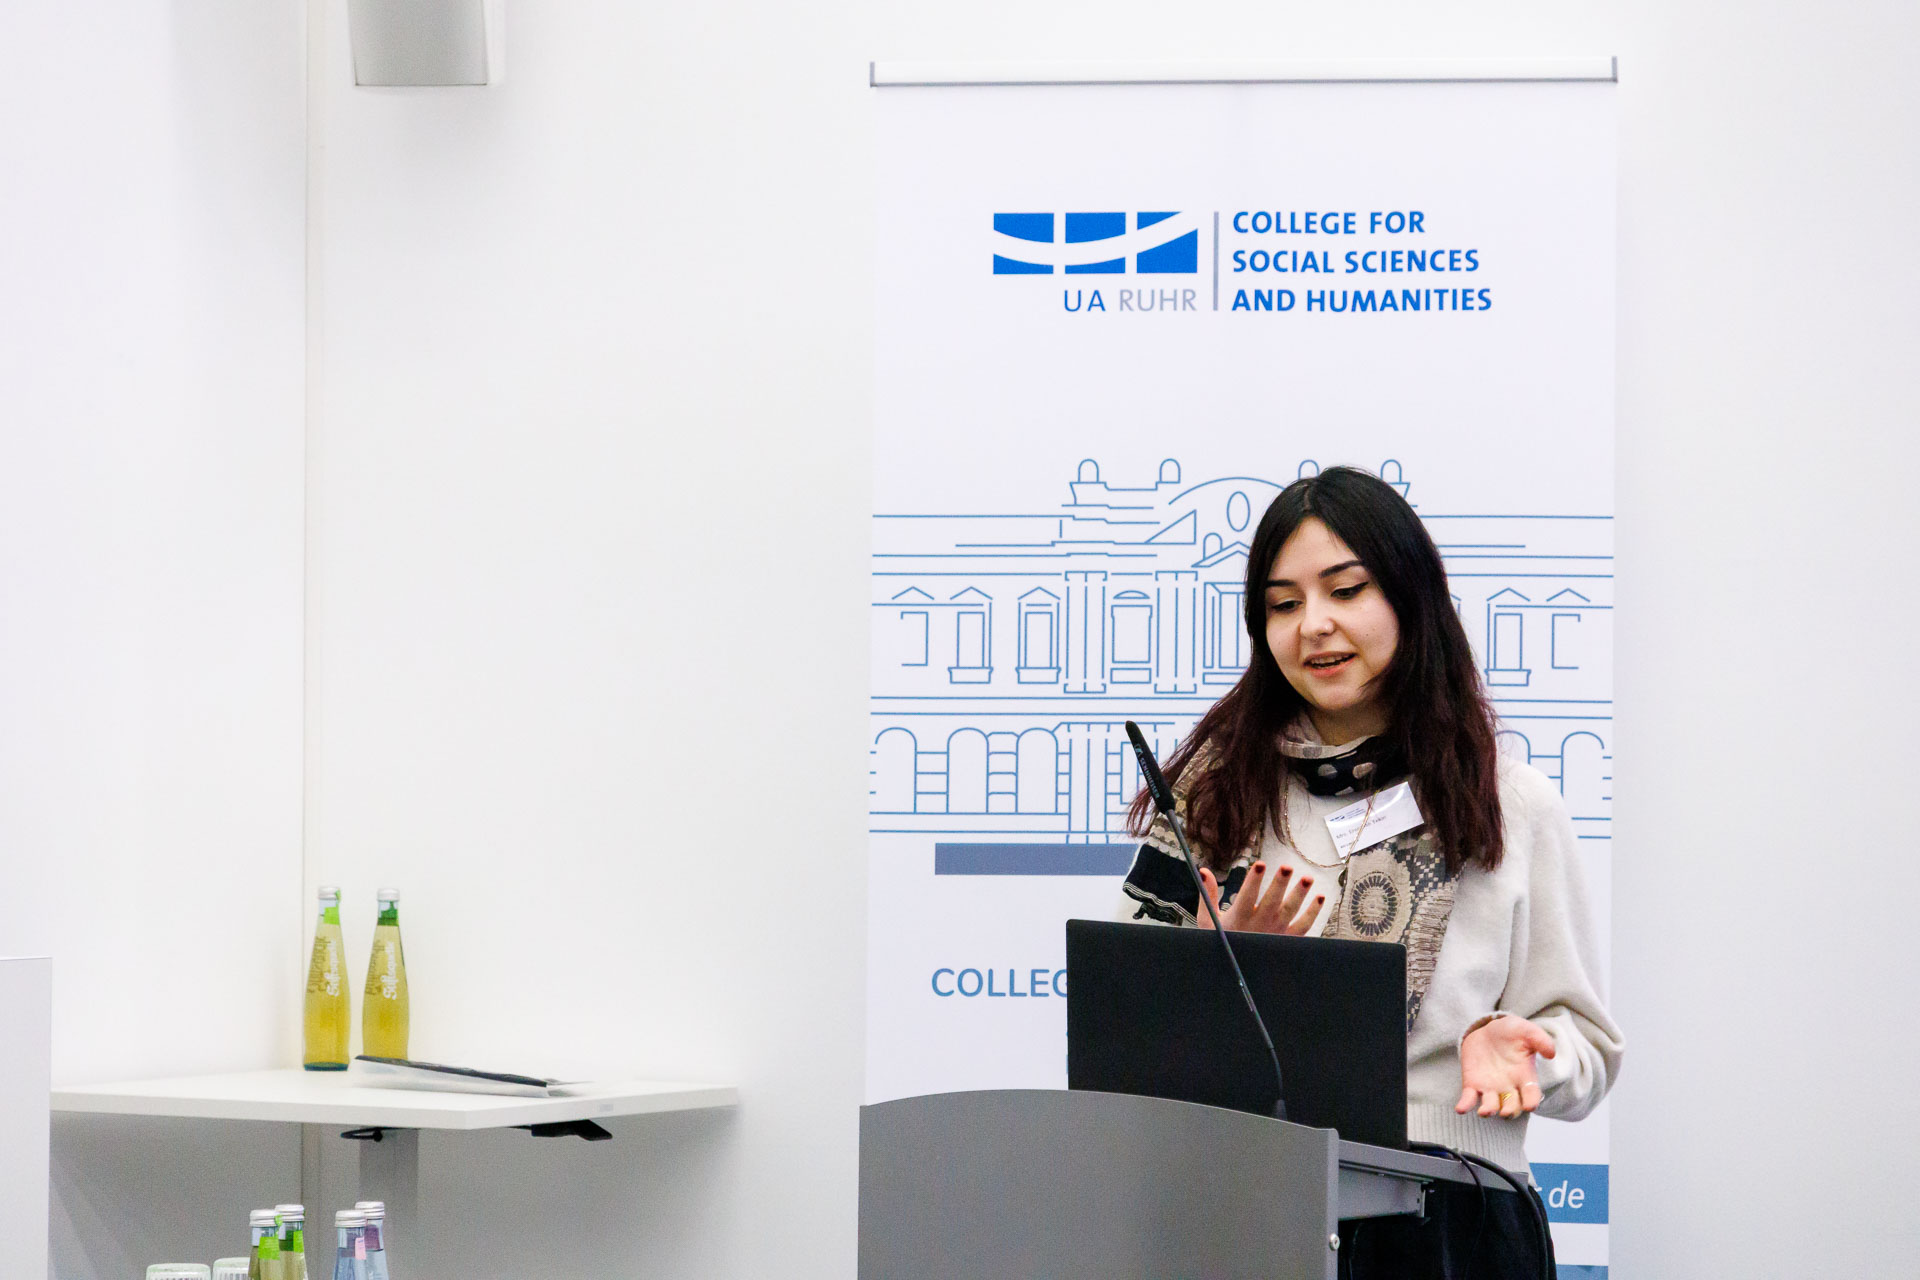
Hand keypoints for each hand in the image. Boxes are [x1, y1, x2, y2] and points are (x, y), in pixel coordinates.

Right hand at [1194, 861, 1322, 935]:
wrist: (1236, 970)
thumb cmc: (1222, 939)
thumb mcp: (1209, 921)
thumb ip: (1208, 895)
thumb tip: (1204, 870)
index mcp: (1239, 918)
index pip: (1247, 896)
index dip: (1253, 880)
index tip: (1259, 864)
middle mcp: (1259, 924)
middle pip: (1272, 902)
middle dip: (1280, 884)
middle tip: (1287, 867)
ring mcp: (1275, 932)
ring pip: (1290, 912)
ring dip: (1299, 895)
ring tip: (1307, 878)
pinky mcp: (1287, 938)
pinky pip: (1303, 926)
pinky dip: (1313, 913)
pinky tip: (1319, 897)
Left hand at [1456, 1015, 1556, 1118]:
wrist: (1488, 1029)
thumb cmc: (1512, 1032)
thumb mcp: (1527, 1030)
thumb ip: (1540, 1040)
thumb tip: (1551, 1054)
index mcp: (1525, 1077)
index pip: (1531, 1095)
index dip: (1531, 1102)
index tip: (1530, 1106)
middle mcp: (1509, 1087)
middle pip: (1512, 1106)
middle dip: (1510, 1111)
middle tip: (1507, 1111)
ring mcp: (1490, 1088)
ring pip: (1491, 1106)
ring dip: (1488, 1110)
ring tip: (1485, 1111)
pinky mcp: (1472, 1084)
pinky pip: (1469, 1098)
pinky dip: (1465, 1105)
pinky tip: (1461, 1108)